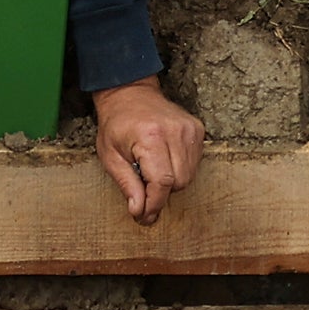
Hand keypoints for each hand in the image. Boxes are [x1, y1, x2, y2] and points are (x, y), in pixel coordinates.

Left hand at [89, 76, 204, 224]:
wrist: (130, 93)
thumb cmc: (116, 125)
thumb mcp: (110, 157)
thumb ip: (127, 185)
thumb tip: (139, 211)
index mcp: (150, 137)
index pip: (162, 182)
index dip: (154, 204)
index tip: (144, 216)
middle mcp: (175, 131)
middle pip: (179, 182)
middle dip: (161, 193)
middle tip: (143, 188)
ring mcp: (189, 129)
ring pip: (189, 176)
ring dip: (171, 182)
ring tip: (152, 168)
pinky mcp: (198, 129)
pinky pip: (194, 163)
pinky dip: (180, 169)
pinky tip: (164, 159)